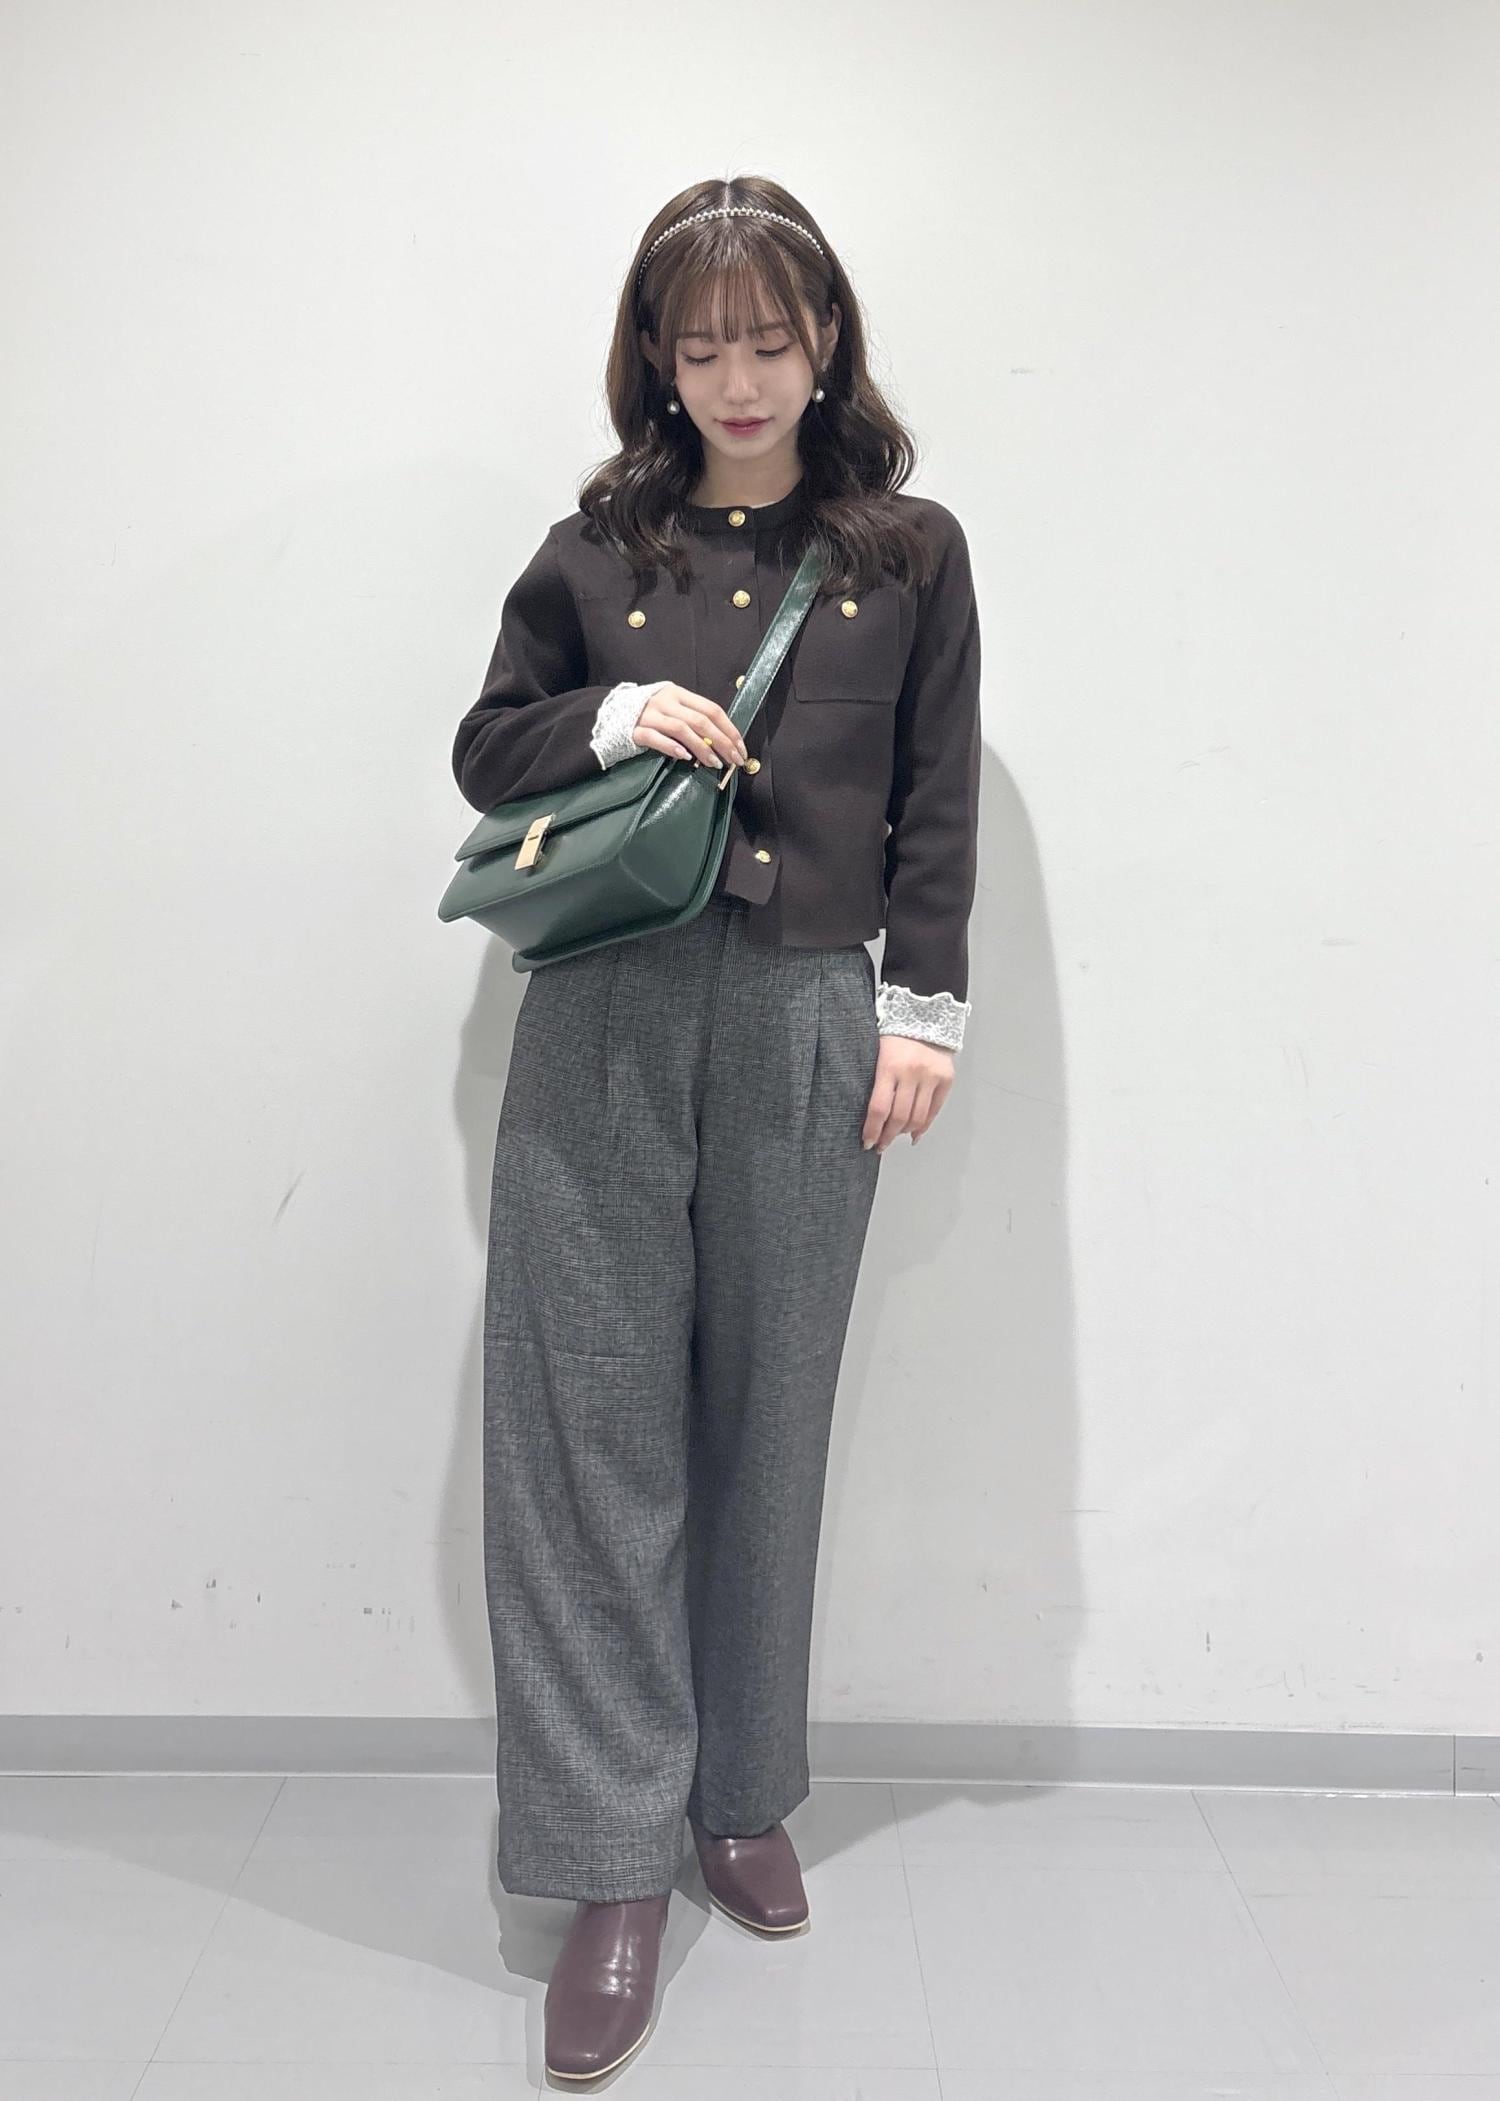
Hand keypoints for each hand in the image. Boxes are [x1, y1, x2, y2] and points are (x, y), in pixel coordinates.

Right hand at [632, 684, 748, 772]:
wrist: (610, 713)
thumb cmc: (649, 714)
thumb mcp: (672, 708)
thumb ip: (692, 718)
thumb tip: (721, 740)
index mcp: (679, 693)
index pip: (711, 709)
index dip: (729, 729)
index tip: (740, 748)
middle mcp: (665, 701)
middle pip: (700, 720)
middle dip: (722, 742)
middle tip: (733, 760)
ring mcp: (649, 715)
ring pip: (682, 729)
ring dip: (702, 748)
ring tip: (714, 764)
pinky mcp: (635, 730)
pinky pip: (656, 738)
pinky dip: (672, 748)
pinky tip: (685, 758)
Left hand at [862, 1035, 955, 1151]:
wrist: (924, 1017)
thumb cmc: (894, 1037)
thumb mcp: (876, 1055)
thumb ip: (876, 1083)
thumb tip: (873, 1118)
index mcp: (889, 1066)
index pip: (879, 1108)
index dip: (872, 1130)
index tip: (867, 1142)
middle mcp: (911, 1073)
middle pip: (899, 1117)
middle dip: (887, 1136)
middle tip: (880, 1146)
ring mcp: (931, 1077)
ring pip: (917, 1117)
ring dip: (905, 1133)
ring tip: (895, 1138)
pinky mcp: (946, 1079)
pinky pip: (934, 1110)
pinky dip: (924, 1125)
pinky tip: (914, 1134)